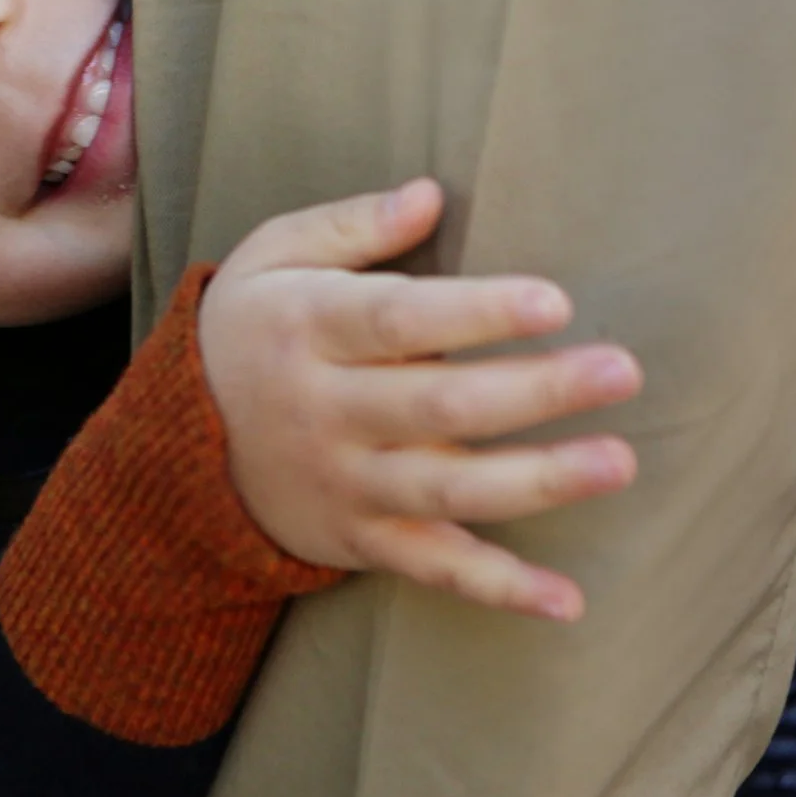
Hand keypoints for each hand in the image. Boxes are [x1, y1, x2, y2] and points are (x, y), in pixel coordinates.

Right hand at [199, 177, 640, 621]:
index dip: (476, 312)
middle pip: (438, 406)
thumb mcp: (272, 258)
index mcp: (306, 328)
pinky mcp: (361, 539)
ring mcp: (345, 483)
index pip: (396, 320)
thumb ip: (349, 226)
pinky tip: (568, 601)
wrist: (174, 446)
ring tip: (619, 460)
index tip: (555, 300)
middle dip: (535, 390)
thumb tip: (430, 194)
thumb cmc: (253, 330)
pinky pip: (433, 569)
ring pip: (446, 490)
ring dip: (537, 481)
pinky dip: (499, 591)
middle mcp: (325, 411)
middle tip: (622, 369)